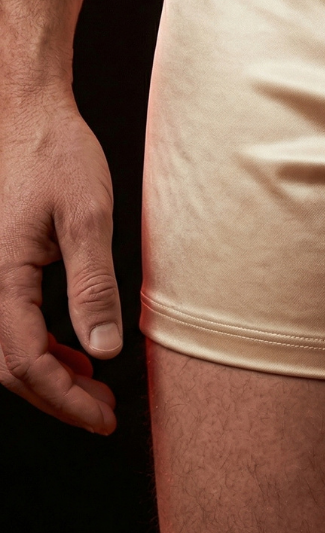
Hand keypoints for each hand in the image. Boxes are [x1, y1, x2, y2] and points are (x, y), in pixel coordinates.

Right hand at [0, 90, 121, 432]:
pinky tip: (76, 349)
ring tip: (94, 387)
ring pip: (6, 348)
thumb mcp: (88, 216)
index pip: (25, 361)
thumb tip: (106, 349)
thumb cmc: (57, 155)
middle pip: (9, 366)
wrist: (28, 116)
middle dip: (57, 396)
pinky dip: (41, 344)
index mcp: (0, 275)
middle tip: (104, 413)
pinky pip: (9, 321)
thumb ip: (94, 285)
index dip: (64, 398)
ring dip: (49, 374)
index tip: (103, 417)